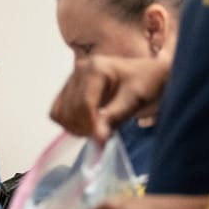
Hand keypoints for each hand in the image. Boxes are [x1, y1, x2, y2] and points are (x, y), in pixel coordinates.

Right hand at [49, 55, 169, 144]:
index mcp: (96, 68)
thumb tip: (98, 137)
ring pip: (60, 113)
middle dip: (85, 128)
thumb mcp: (136, 99)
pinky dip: (69, 124)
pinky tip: (87, 126)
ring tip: (97, 130)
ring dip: (76, 127)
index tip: (102, 140)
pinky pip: (57, 112)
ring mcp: (72, 80)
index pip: (84, 103)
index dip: (91, 124)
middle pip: (70, 109)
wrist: (150, 77)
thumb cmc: (148, 83)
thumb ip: (115, 116)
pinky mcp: (68, 90)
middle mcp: (80, 71)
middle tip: (104, 136)